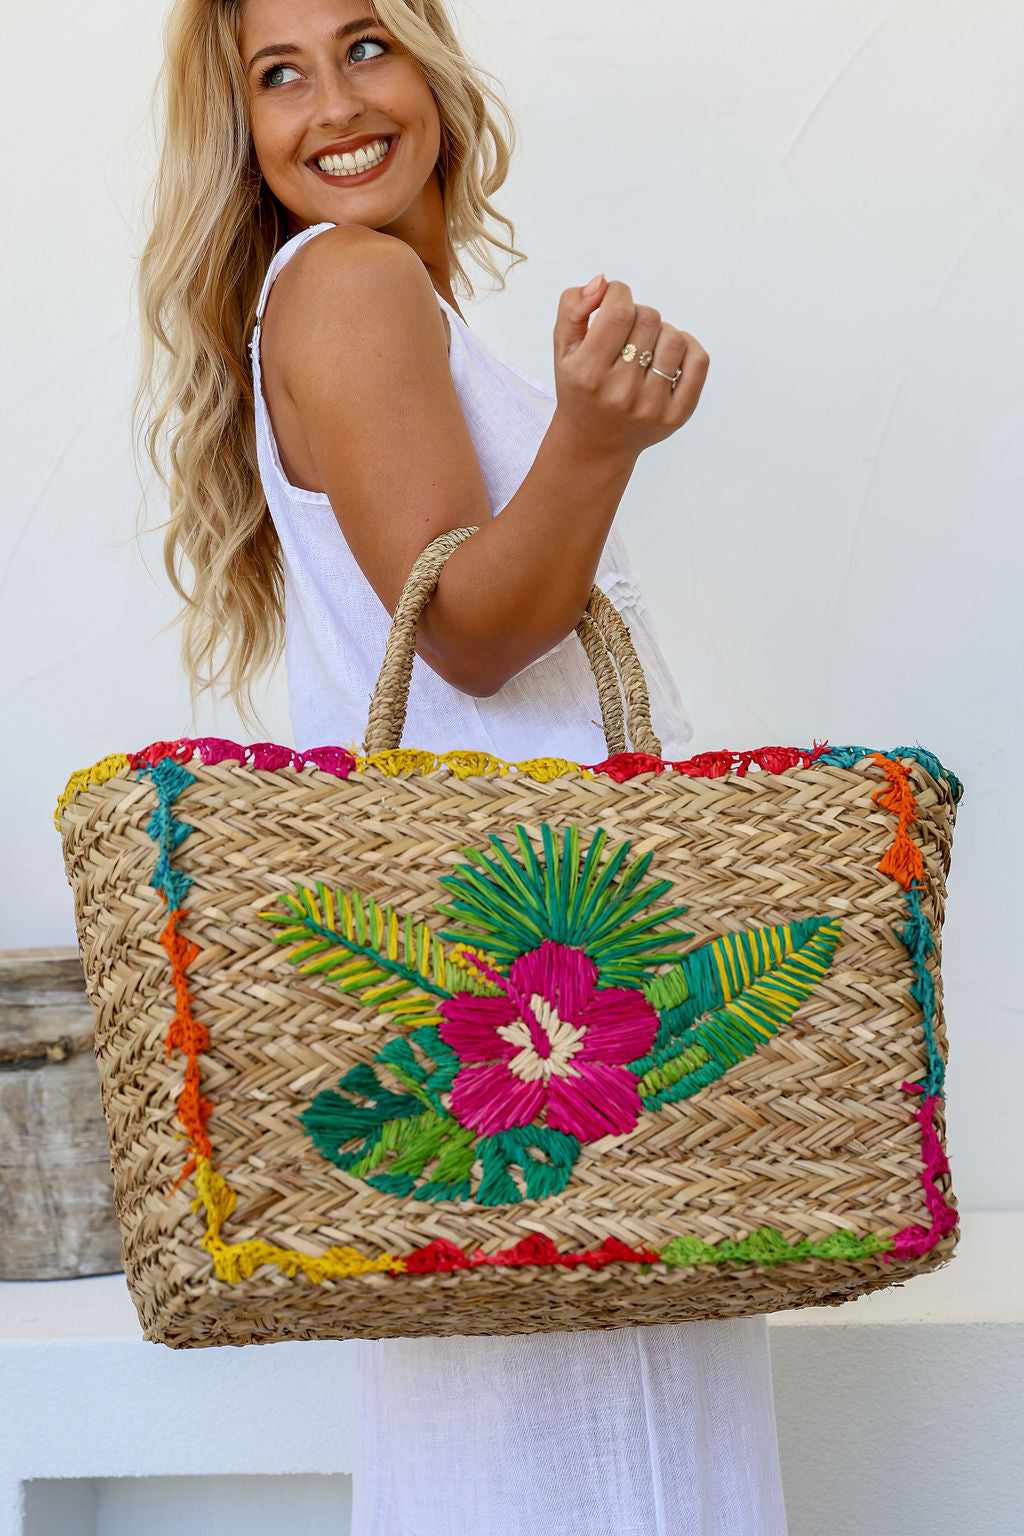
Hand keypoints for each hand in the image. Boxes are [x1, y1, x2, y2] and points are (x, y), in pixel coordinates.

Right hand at [552, 275, 709, 462]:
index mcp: (588, 373)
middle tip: (627, 332)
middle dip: (637, 314)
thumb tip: (603, 282)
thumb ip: (573, 307)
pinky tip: (671, 353)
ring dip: (661, 331)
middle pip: (648, 319)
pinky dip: (688, 346)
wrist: (594, 443)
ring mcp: (651, 407)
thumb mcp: (563, 348)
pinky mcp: (676, 416)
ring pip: (674, 337)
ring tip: (646, 344)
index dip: (619, 293)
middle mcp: (620, 393)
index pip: (618, 312)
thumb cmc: (580, 388)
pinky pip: (698, 362)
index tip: (615, 300)